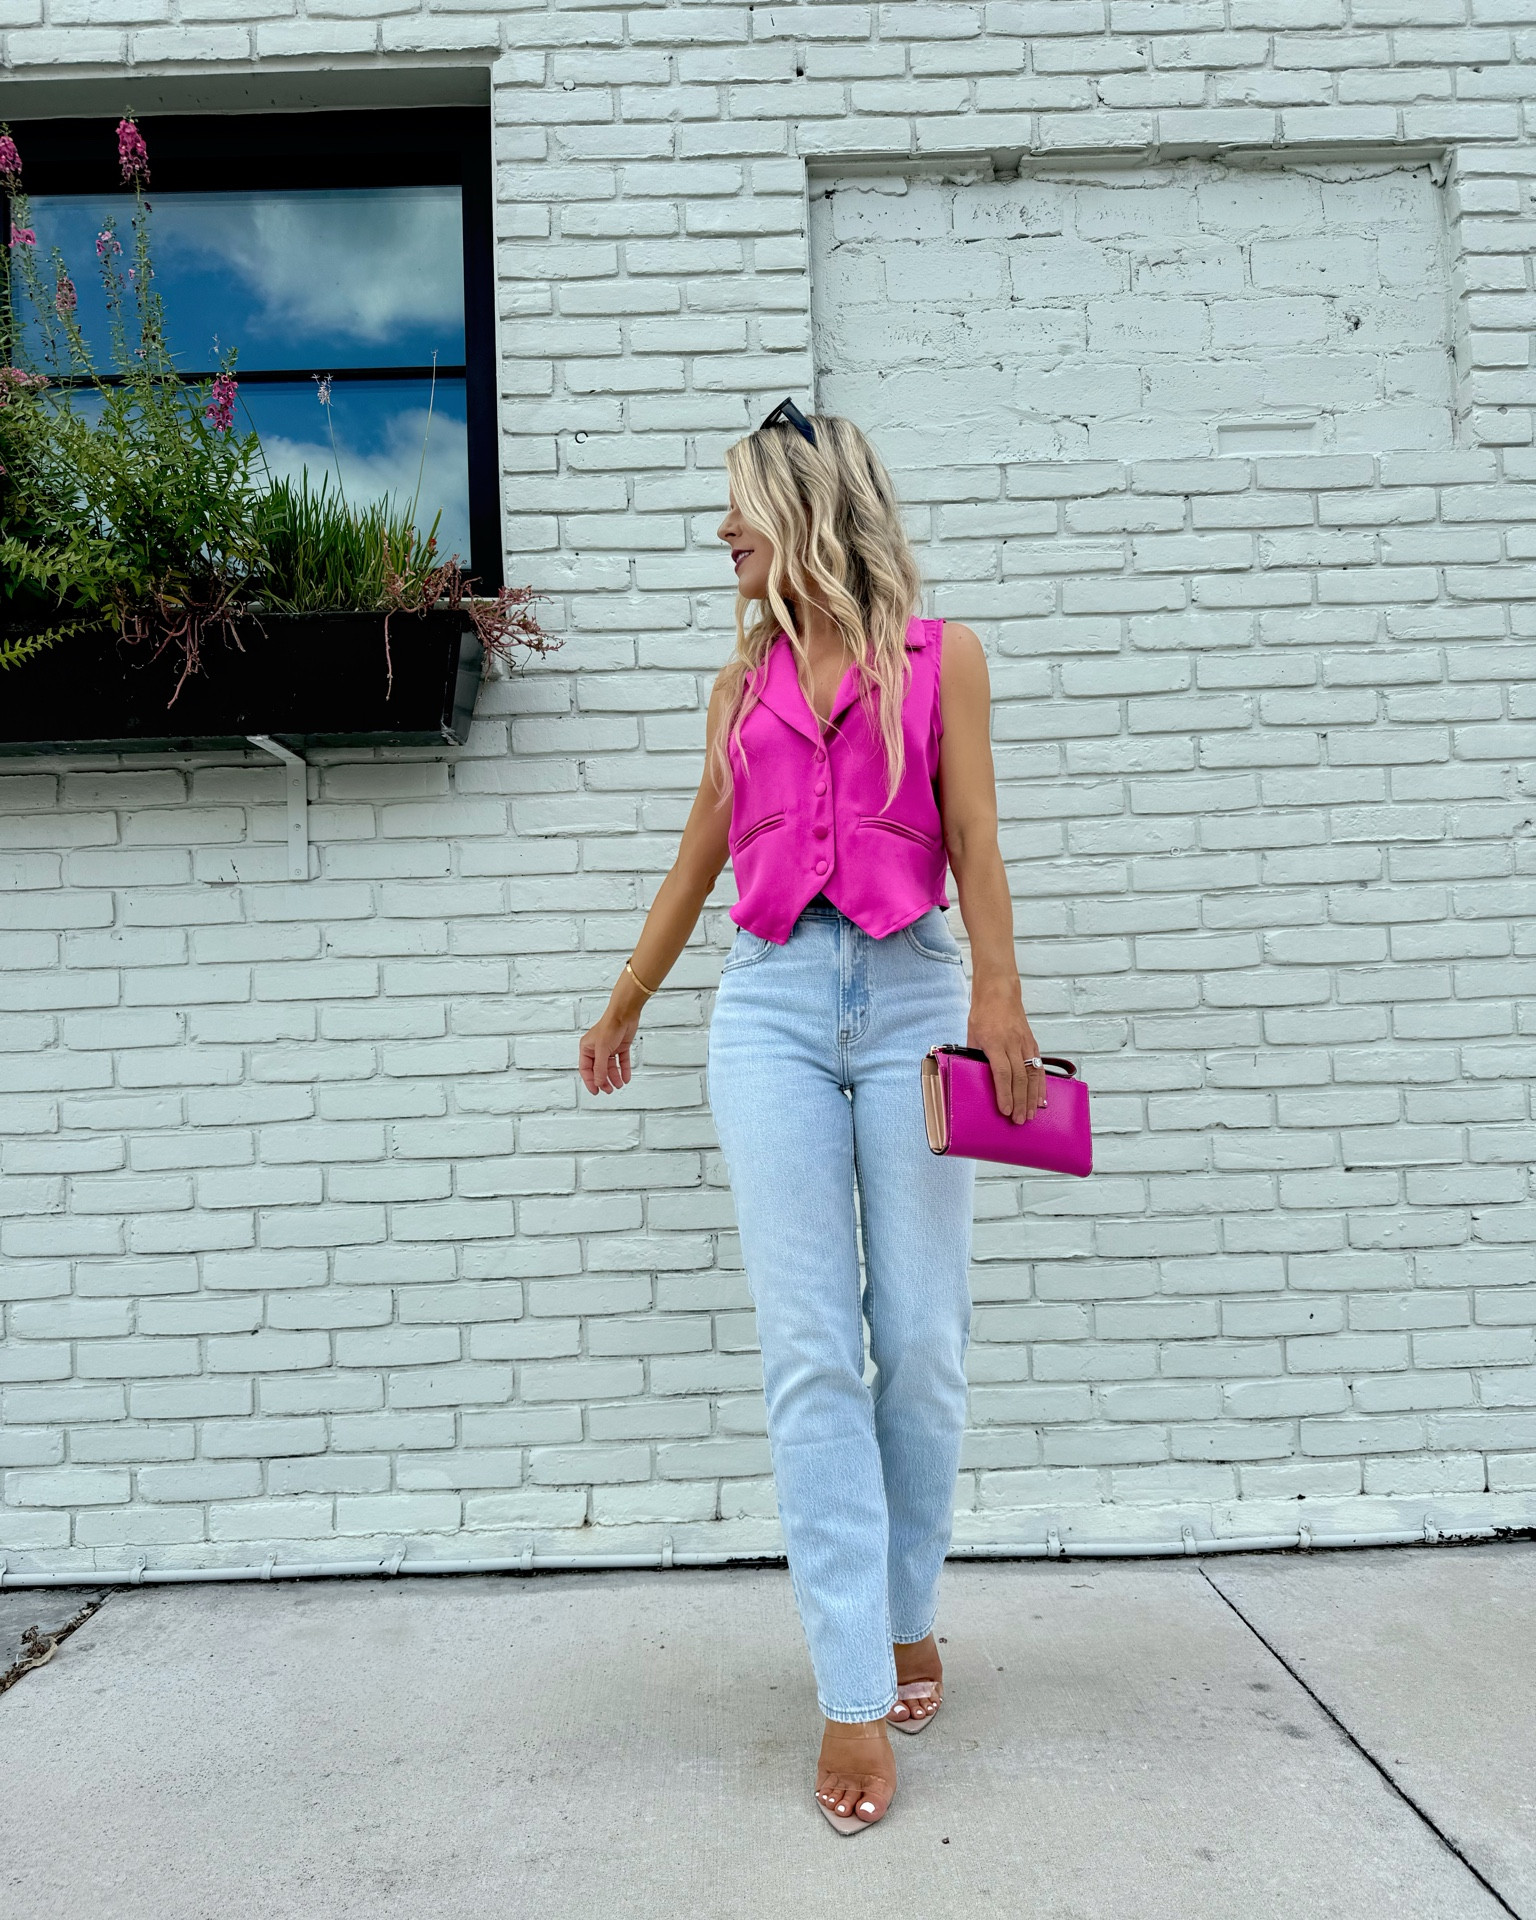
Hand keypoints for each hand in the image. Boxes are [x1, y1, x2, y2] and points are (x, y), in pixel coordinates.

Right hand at [580, 1007, 639, 1095]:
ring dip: (614, 1077)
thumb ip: (600, 1068)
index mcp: (587, 1048)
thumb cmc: (610, 1026)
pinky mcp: (620, 1047)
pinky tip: (626, 1078)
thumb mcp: (602, 1050)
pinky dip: (624, 1070)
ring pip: (610, 1067)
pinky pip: (621, 1062)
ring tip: (618, 1085)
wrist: (625, 1014)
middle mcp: (597, 1049)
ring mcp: (609, 1048)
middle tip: (609, 1090)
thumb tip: (598, 1082)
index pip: (586, 1069)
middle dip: (604, 1081)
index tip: (596, 1091)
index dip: (590, 1081)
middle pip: (599, 1070)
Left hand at [967, 985, 1044, 1123]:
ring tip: (1032, 1114)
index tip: (1006, 1111)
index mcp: (994, 1043)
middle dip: (1020, 1101)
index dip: (1004, 1094)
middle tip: (1020, 1120)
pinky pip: (1038, 1067)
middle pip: (1020, 1078)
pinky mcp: (1032, 1043)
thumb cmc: (983, 1013)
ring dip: (1032, 1096)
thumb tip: (977, 1078)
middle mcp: (1013, 1044)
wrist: (1000, 992)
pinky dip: (1041, 1083)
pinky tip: (1041, 1097)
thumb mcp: (972, 1035)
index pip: (1002, 1073)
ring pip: (1032, 1074)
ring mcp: (1025, 1043)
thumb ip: (975, 1057)